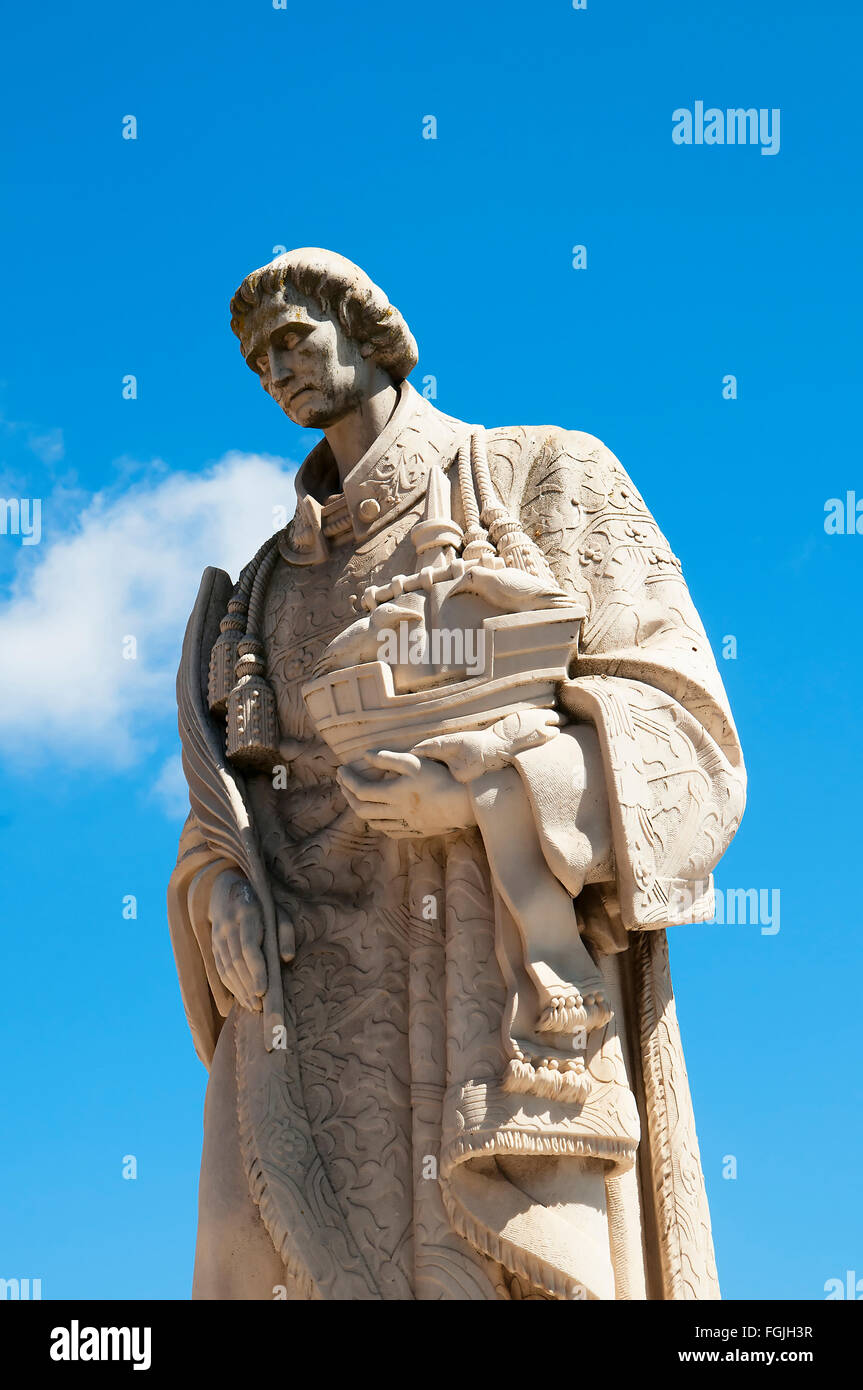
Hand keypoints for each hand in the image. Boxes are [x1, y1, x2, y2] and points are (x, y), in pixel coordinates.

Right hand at [208, 870, 292, 1011]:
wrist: (225, 889)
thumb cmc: (260, 903)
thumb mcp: (277, 910)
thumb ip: (285, 932)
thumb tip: (287, 958)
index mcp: (246, 914)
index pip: (249, 947)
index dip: (255, 970)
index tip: (263, 991)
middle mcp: (228, 926)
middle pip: (236, 961)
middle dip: (248, 986)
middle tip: (259, 1006)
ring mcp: (217, 936)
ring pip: (226, 967)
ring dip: (238, 989)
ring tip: (252, 1006)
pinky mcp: (213, 945)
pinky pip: (219, 968)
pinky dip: (230, 985)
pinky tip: (241, 996)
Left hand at [336, 751, 475, 838]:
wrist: (465, 804)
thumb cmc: (442, 779)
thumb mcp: (414, 763)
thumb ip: (389, 758)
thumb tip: (366, 755)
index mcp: (393, 793)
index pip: (360, 789)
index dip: (347, 780)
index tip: (340, 770)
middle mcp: (395, 811)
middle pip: (361, 809)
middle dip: (347, 796)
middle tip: (343, 783)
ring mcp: (405, 824)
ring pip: (374, 823)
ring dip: (360, 810)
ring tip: (357, 798)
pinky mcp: (416, 831)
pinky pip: (390, 832)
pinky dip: (378, 823)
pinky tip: (380, 816)